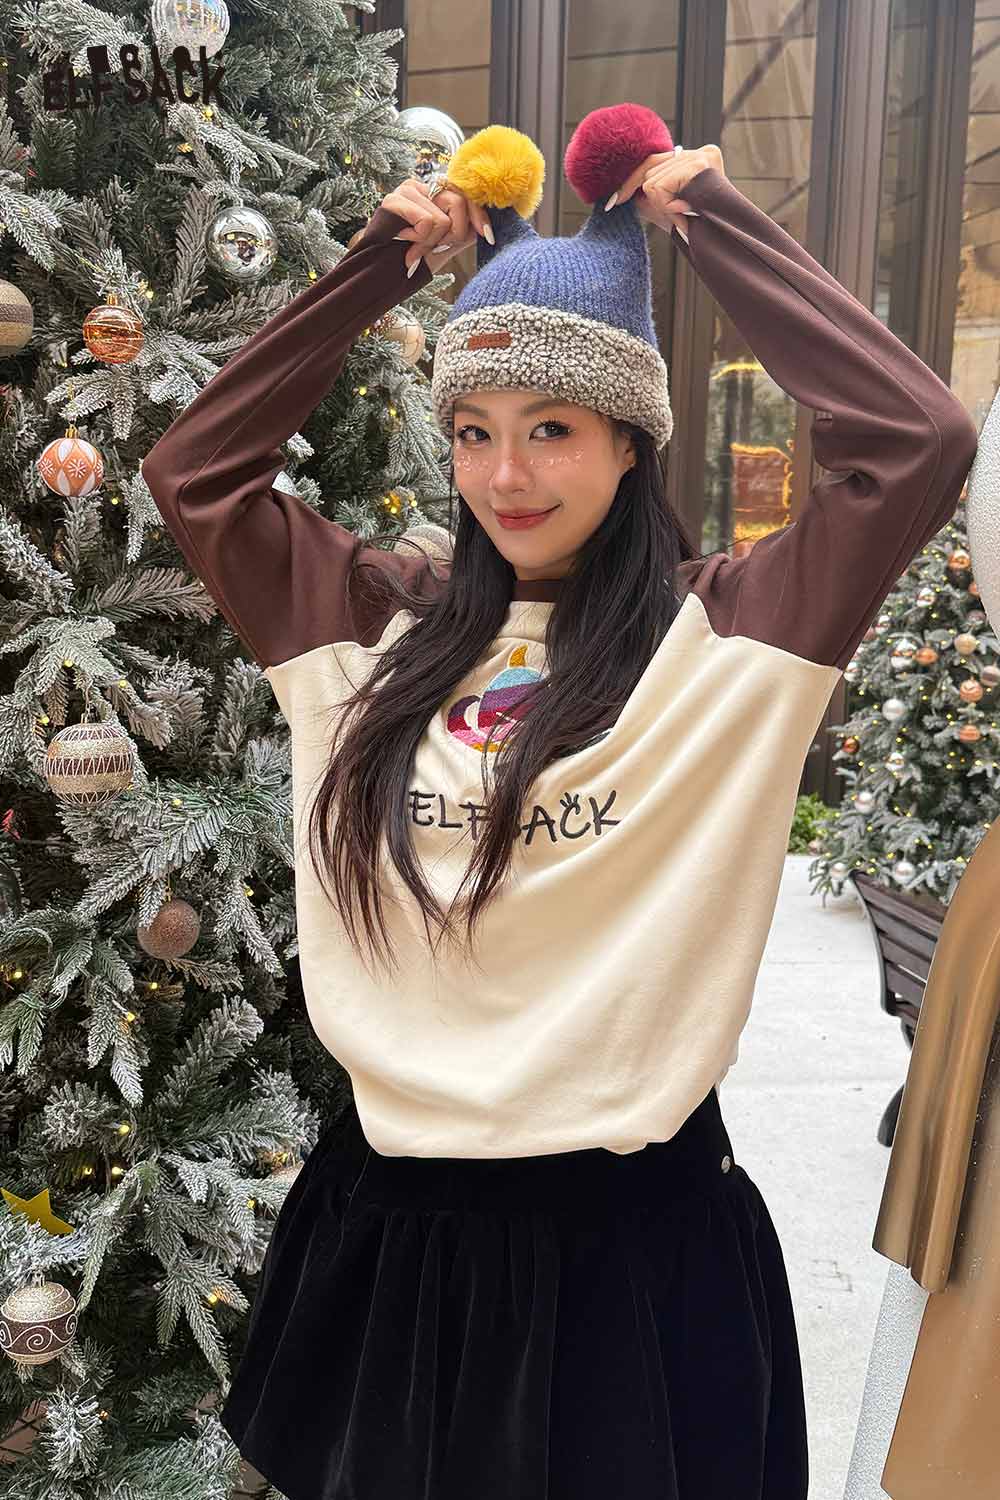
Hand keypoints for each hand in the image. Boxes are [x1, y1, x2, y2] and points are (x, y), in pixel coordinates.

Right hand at [380, 176, 492, 277]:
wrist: (381, 270)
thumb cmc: (411, 256)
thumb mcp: (444, 245)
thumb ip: (463, 232)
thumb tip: (483, 228)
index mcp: (436, 192)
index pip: (465, 194)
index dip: (478, 214)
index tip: (487, 235)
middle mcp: (423, 185)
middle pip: (458, 203)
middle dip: (452, 235)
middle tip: (434, 248)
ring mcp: (407, 189)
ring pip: (442, 219)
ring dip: (430, 243)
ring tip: (414, 247)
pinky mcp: (394, 199)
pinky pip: (426, 222)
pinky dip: (419, 240)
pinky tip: (405, 241)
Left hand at [610, 144, 725, 235]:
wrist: (716, 244)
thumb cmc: (692, 227)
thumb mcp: (664, 207)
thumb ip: (645, 194)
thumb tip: (615, 195)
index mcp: (694, 158)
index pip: (653, 161)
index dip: (631, 182)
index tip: (613, 202)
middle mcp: (700, 151)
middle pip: (650, 168)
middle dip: (654, 198)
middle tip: (675, 215)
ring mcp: (700, 155)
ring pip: (652, 180)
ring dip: (663, 205)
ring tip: (684, 214)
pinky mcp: (699, 164)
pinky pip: (659, 186)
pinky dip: (666, 205)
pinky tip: (685, 211)